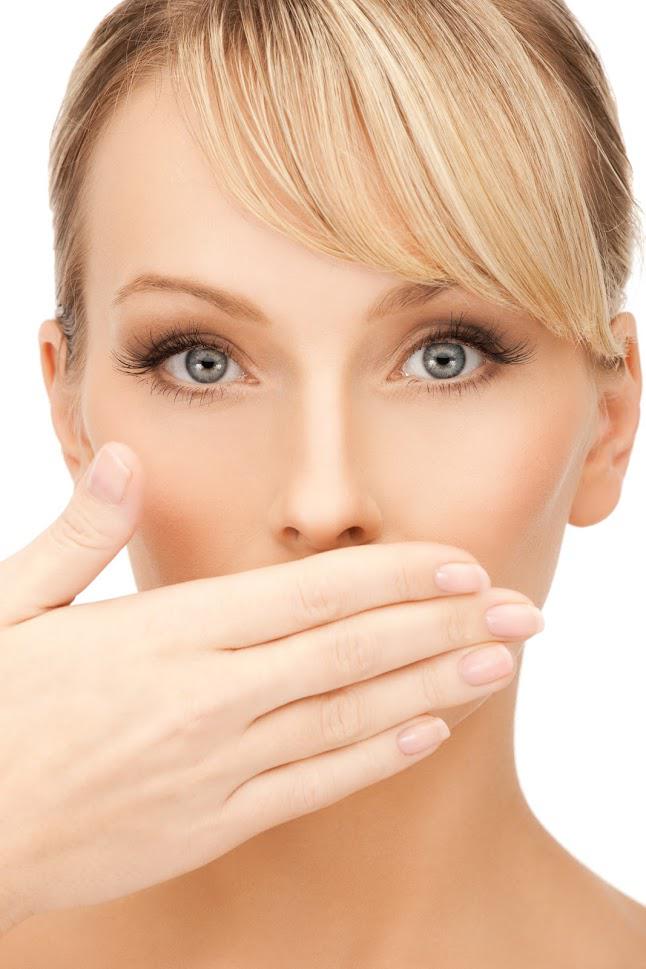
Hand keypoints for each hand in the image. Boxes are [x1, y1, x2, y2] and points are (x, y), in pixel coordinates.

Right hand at [0, 442, 542, 930]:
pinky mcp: (210, 824)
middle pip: (350, 654)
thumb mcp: (8, 606)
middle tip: (520, 612)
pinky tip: (430, 733)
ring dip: (433, 688)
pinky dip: (376, 759)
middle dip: (444, 627)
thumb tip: (123, 457)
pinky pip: (312, 786)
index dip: (393, 577)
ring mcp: (214, 768)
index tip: (459, 563)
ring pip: (348, 720)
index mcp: (163, 636)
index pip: (307, 595)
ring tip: (499, 665)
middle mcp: (204, 700)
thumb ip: (80, 532)